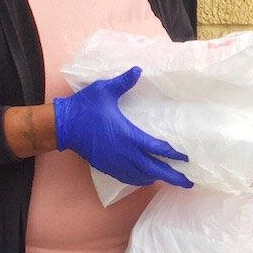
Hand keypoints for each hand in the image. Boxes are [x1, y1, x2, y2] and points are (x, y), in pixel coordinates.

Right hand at [54, 67, 191, 187]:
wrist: (64, 126)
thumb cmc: (85, 108)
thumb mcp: (105, 91)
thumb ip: (123, 82)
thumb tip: (138, 70)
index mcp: (128, 136)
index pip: (157, 149)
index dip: (173, 155)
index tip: (186, 158)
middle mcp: (125, 153)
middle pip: (154, 170)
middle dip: (173, 177)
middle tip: (188, 182)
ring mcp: (115, 163)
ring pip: (142, 176)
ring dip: (157, 178)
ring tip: (170, 178)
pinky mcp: (107, 167)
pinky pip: (128, 178)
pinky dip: (140, 180)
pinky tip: (145, 178)